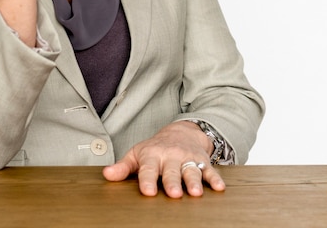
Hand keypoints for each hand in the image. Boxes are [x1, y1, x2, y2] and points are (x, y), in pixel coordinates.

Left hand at [102, 121, 225, 197]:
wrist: (181, 132)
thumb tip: (106, 175)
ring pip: (191, 170)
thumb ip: (123, 167)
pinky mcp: (203, 161)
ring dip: (194, 181)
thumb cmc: (155, 149)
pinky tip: (219, 188)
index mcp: (152, 156)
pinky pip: (210, 170)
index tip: (147, 192)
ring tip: (195, 193)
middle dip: (173, 182)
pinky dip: (215, 179)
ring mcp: (188, 158)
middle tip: (174, 194)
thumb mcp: (137, 154)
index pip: (148, 169)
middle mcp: (171, 156)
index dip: (147, 181)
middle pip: (172, 171)